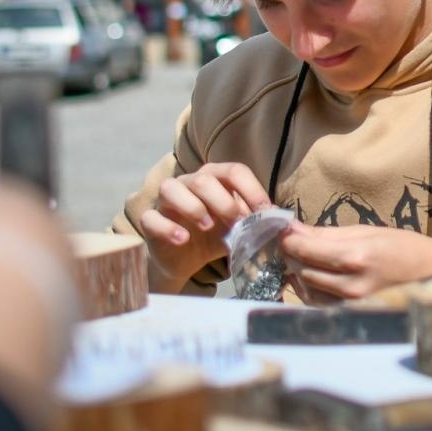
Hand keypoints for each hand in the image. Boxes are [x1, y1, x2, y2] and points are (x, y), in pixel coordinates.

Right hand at [138, 162, 270, 289]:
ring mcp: (166, 201)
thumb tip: (282, 223)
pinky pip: (151, 218)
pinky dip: (167, 227)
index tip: (265, 211)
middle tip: (238, 223)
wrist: (185, 260)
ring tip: (207, 226)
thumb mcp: (238, 229)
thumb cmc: (215, 236)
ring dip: (193, 206)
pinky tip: (182, 239)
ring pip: (171, 188)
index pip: (234, 171)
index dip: (251, 189)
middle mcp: (188, 183)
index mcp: (215, 179)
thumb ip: (255, 223)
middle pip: (203, 178)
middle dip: (224, 201)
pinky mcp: (149, 221)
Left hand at [279, 223, 431, 302]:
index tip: (283, 232)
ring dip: (301, 272)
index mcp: (355, 257)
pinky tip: (321, 277)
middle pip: (302, 269)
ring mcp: (350, 304)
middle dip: (294, 255)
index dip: (288, 240)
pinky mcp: (351, 315)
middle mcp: (350, 284)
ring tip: (311, 259)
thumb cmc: (404, 248)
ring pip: (306, 289)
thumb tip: (294, 229)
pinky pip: (318, 303)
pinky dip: (312, 289)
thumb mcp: (368, 232)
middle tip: (297, 242)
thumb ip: (327, 234)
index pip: (305, 249)